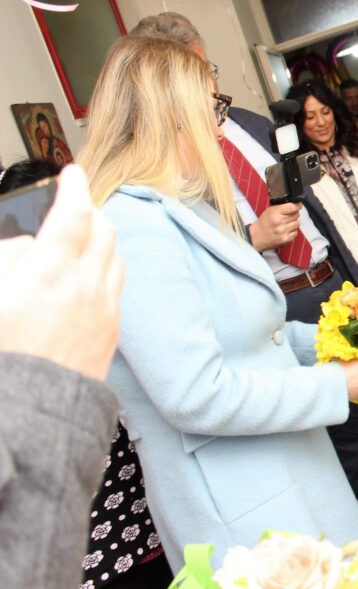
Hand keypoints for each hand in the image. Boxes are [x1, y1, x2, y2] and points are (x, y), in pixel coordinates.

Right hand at [0, 165, 123, 381]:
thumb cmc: (5, 355)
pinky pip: (116, 286)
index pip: (72, 214)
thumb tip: (29, 244)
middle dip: (88, 212)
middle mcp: (84, 287)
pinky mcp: (111, 331)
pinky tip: (85, 280)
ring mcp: (103, 309)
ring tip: (77, 243)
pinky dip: (104, 270)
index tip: (71, 173)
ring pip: (113, 256)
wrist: (31, 414)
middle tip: (71, 209)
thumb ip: (8, 260)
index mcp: (48, 274)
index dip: (73, 187)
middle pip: (103, 230)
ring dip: (99, 241)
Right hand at [249, 203, 300, 251]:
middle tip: (287, 217)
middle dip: (293, 214)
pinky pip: (296, 232)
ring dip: (293, 223)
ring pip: (297, 223)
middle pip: (296, 215)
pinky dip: (292, 231)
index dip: (297, 206)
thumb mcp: (270, 210)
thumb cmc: (264, 223)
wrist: (257, 237)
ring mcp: (283, 231)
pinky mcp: (286, 239)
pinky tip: (286, 231)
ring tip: (286, 224)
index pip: (292, 207)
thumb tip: (295, 204)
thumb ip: (282, 206)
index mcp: (275, 212)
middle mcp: (279, 221)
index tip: (298, 206)